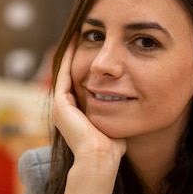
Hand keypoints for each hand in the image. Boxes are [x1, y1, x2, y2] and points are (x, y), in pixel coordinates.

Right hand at [51, 38, 125, 166]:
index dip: (86, 68)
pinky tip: (77, 41)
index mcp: (74, 116)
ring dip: (71, 53)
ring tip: (79, 34)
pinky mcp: (61, 105)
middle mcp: (63, 111)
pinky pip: (64, 74)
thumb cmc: (112, 147)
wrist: (100, 159)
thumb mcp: (115, 123)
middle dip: (77, 57)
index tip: (95, 53)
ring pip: (65, 73)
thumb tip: (132, 102)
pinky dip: (70, 57)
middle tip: (84, 37)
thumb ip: (118, 112)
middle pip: (70, 76)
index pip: (79, 86)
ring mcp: (60, 108)